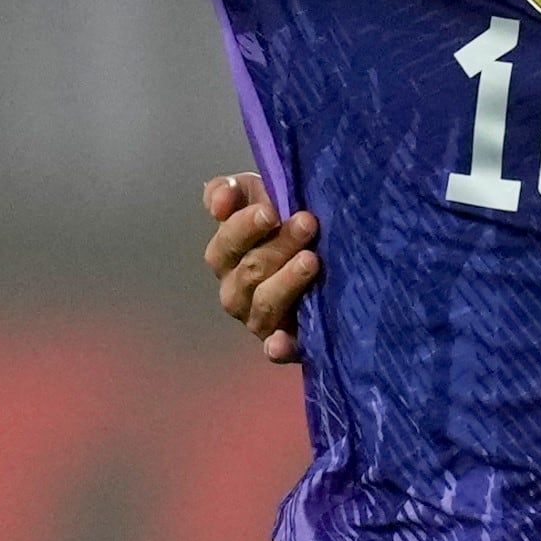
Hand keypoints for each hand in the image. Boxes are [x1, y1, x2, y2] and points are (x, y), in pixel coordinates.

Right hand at [199, 174, 322, 364]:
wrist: (319, 251)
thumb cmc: (281, 221)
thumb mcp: (255, 195)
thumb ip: (229, 191)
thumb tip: (221, 201)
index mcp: (226, 256)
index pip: (227, 244)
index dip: (244, 228)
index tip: (271, 212)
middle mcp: (235, 291)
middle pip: (250, 271)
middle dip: (278, 246)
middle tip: (308, 223)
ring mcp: (257, 319)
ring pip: (264, 304)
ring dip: (286, 282)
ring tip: (312, 260)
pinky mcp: (281, 342)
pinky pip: (274, 349)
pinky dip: (277, 347)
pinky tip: (283, 343)